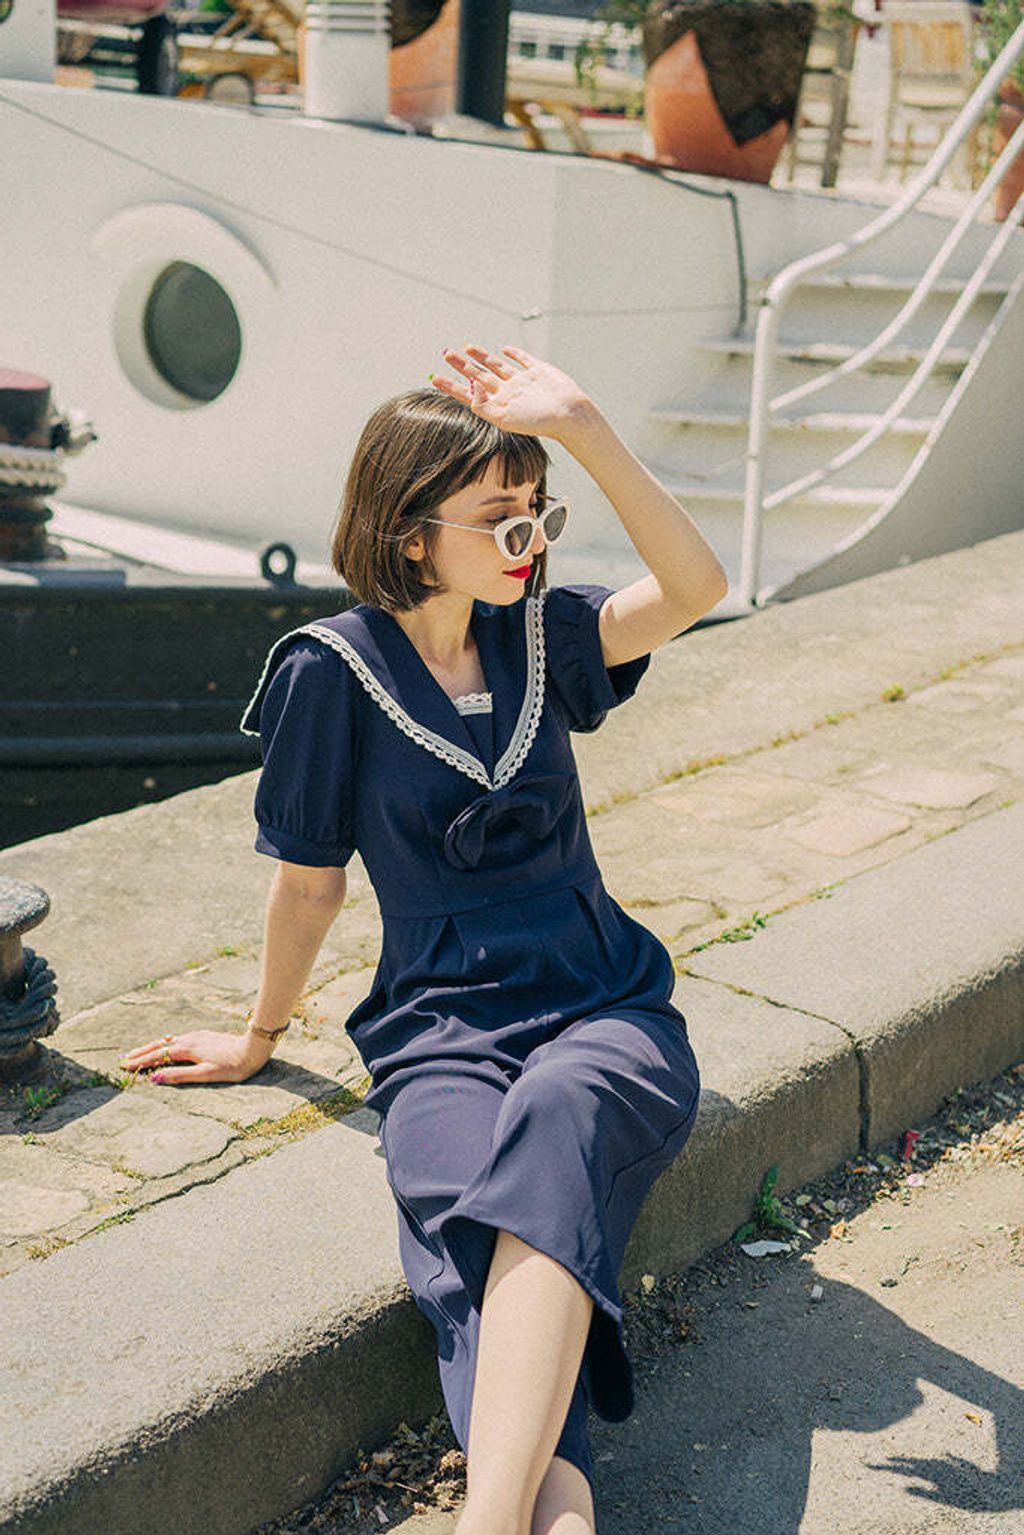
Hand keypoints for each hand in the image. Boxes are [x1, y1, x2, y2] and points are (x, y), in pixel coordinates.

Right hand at [117, 1028, 272, 1085]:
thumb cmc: (233, 1065)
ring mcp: (197, 1036)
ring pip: (169, 1041)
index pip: (158, 1055)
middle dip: (141, 1052)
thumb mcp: (206, 1074)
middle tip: (123, 1058)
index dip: (140, 1061)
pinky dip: (166, 1044)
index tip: (124, 1066)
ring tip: (140, 1052)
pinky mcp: (205, 1036)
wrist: (254, 1048)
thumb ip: (180, 1075)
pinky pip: (178, 1039)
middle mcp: (190, 1039)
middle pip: (160, 1044)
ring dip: (152, 1046)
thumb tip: (154, 1078)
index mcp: (188, 1049)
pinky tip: (168, 1046)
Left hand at [431, 343, 594, 442]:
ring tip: (466, 348)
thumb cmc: (538, 421)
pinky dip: (513, 353)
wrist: (569, 414)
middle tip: (446, 353)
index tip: (435, 377)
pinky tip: (505, 349)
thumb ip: (483, 404)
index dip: (451, 385)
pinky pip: (522, 360)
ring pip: (496, 366)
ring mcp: (522, 381)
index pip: (468, 393)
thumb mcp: (504, 417)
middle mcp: (507, 392)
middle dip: (461, 365)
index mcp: (497, 405)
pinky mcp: (538, 371)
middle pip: (478, 376)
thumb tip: (470, 387)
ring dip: (481, 357)